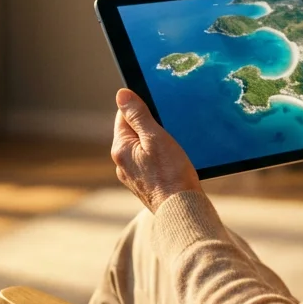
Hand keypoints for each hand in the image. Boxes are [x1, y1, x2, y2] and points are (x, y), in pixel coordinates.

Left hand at [111, 88, 201, 211]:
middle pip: (133, 133)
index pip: (124, 116)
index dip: (141, 108)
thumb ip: (138, 115)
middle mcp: (121, 163)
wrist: (181, 209)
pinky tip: (173, 164)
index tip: (158, 110)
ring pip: (142, 149)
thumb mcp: (156, 137)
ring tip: (173, 150)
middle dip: (150, 127)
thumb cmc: (171, 173)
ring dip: (156, 144)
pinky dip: (159, 160)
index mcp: (121, 148)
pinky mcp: (144, 185)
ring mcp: (132, 176)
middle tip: (169, 130)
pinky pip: (148, 164)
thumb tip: (122, 95)